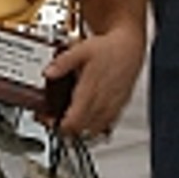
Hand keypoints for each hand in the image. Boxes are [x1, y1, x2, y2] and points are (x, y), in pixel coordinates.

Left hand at [43, 22, 143, 138]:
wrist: (130, 47)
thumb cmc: (107, 49)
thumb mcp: (80, 51)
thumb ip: (62, 63)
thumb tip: (48, 72)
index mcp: (90, 91)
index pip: (74, 121)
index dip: (61, 126)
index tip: (52, 122)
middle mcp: (102, 102)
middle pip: (83, 129)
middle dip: (69, 129)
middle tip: (59, 122)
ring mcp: (112, 106)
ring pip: (96, 129)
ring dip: (83, 129)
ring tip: (73, 122)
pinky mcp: (120, 106)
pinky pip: (108, 124)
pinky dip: (97, 125)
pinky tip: (90, 120)